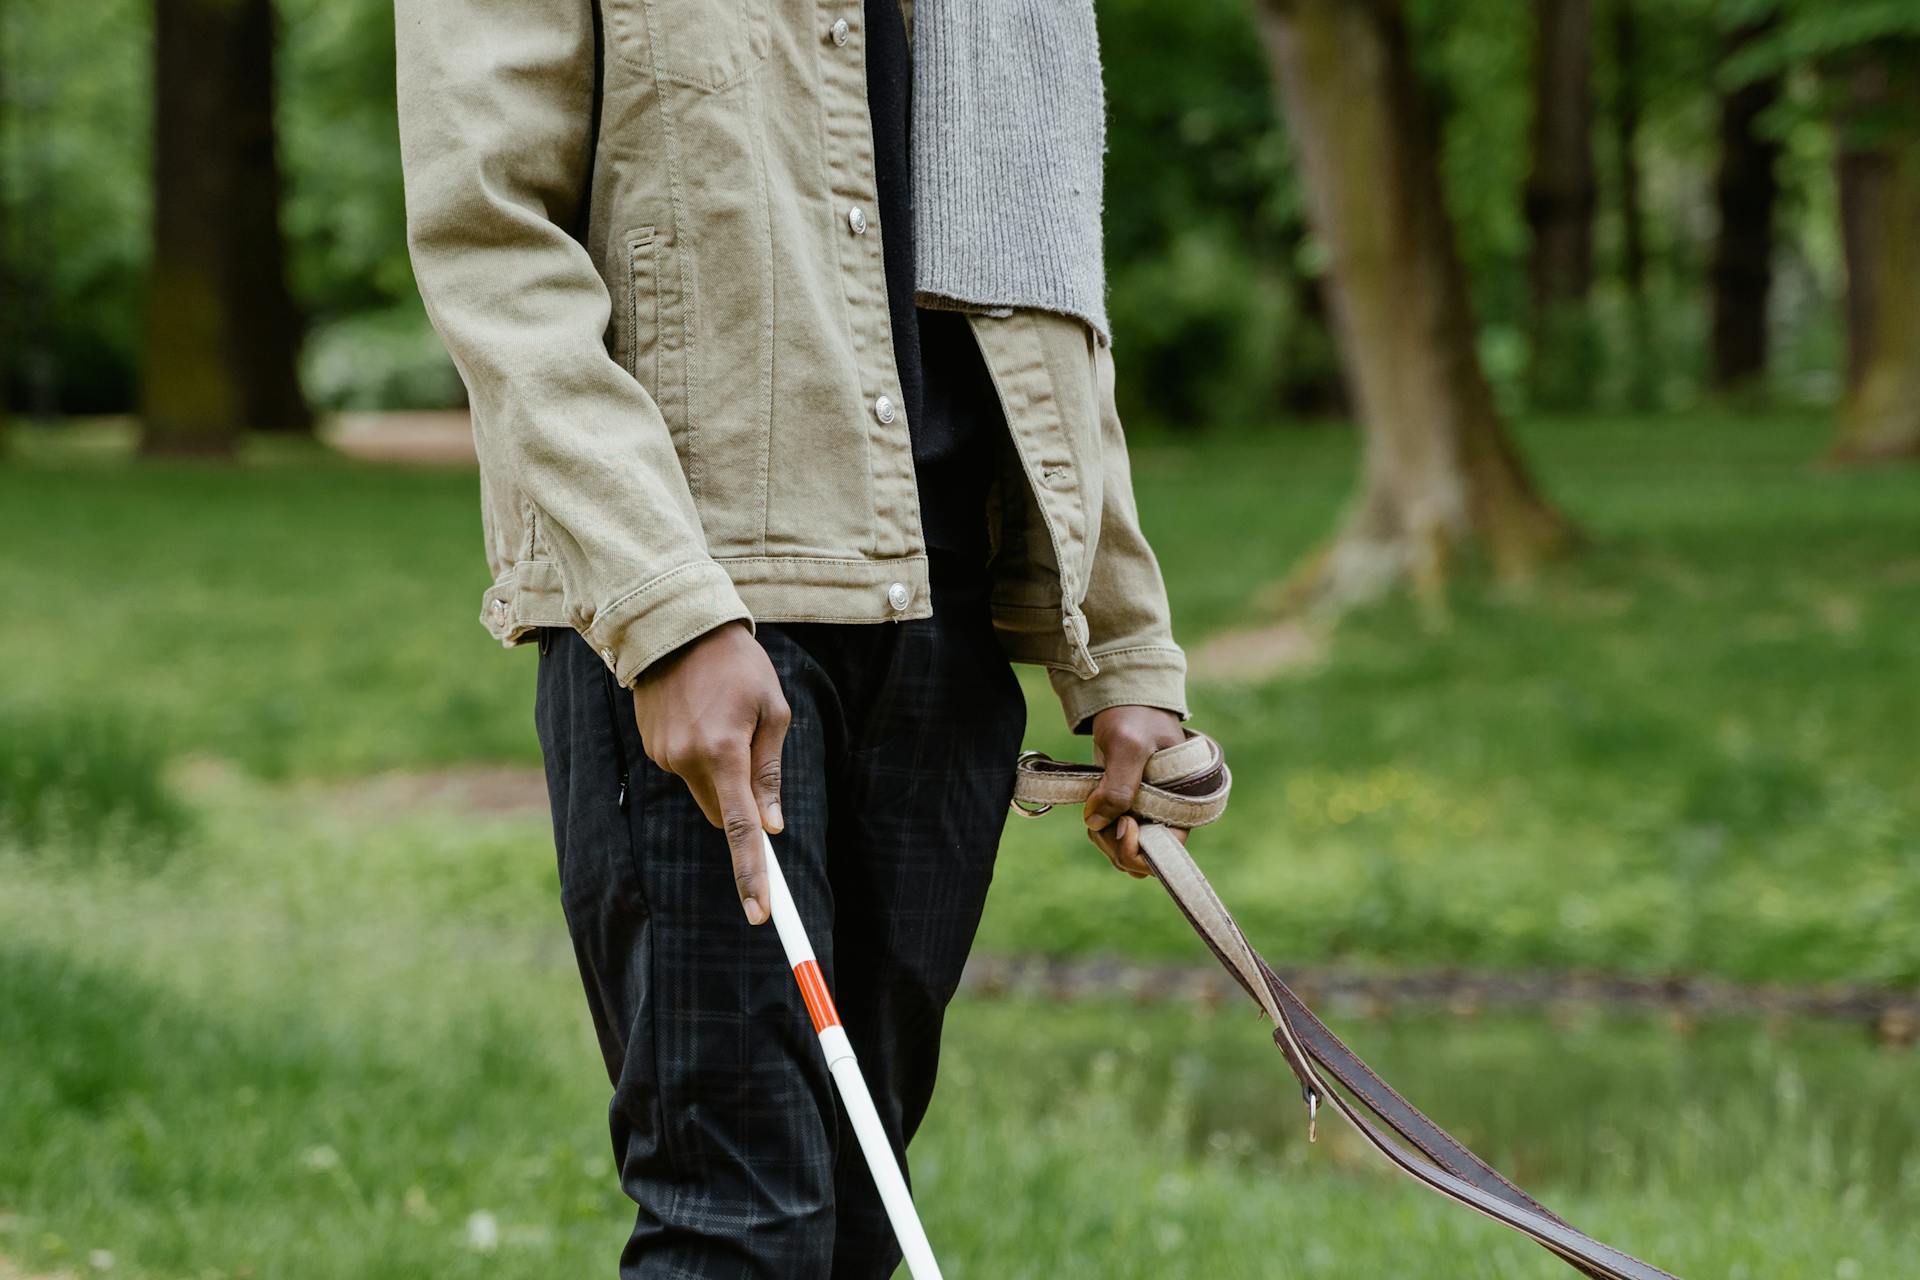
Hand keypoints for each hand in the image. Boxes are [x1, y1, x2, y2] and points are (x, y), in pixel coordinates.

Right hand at [629, 621, 789, 924]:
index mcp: (723, 752)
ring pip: (704, 792)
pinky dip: (701, 758)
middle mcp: (687, 761)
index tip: (761, 912)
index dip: (752, 874)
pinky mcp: (651, 748)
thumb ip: (769, 772)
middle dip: (740, 806)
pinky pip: (685, 770)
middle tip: (756, 770)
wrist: (676, 627)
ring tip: (725, 719)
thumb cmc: (737, 664)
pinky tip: (703, 716)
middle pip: (720, 814)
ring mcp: (664, 756)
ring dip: (720, 775)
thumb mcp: (772, 710)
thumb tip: (771, 826)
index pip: (740, 829)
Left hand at [1084, 705, 1187, 877]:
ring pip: (1127, 851)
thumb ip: (1117, 786)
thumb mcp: (1128, 746)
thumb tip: (1096, 822)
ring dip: (1105, 839)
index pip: (1169, 849)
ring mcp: (1147, 813)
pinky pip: (1115, 837)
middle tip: (1100, 818)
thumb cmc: (1135, 716)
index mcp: (1182, 801)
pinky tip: (1094, 808)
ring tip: (1095, 809)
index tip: (1125, 824)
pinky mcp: (1128, 809)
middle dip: (1117, 845)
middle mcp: (1167, 812)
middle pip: (1144, 857)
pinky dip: (1100, 830)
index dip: (1143, 849)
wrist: (1123, 698)